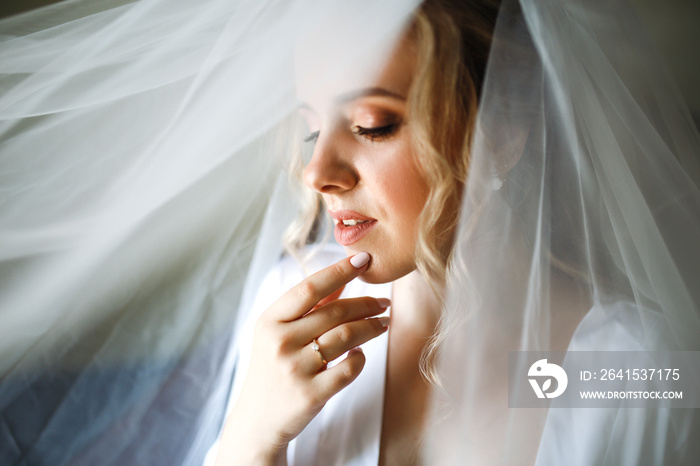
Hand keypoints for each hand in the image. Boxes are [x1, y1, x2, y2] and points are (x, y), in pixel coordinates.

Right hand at [215, 252, 389, 464]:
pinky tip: (360, 353)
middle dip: (367, 303)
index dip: (340, 271)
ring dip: (372, 327)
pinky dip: (360, 357)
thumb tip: (342, 277)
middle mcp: (280, 341)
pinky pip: (349, 367)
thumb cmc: (273, 368)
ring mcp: (295, 369)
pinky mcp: (311, 394)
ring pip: (347, 336)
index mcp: (270, 320)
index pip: (310, 287)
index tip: (364, 260)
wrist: (257, 421)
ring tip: (383, 323)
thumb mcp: (279, 332)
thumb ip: (309, 305)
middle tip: (384, 302)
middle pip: (335, 311)